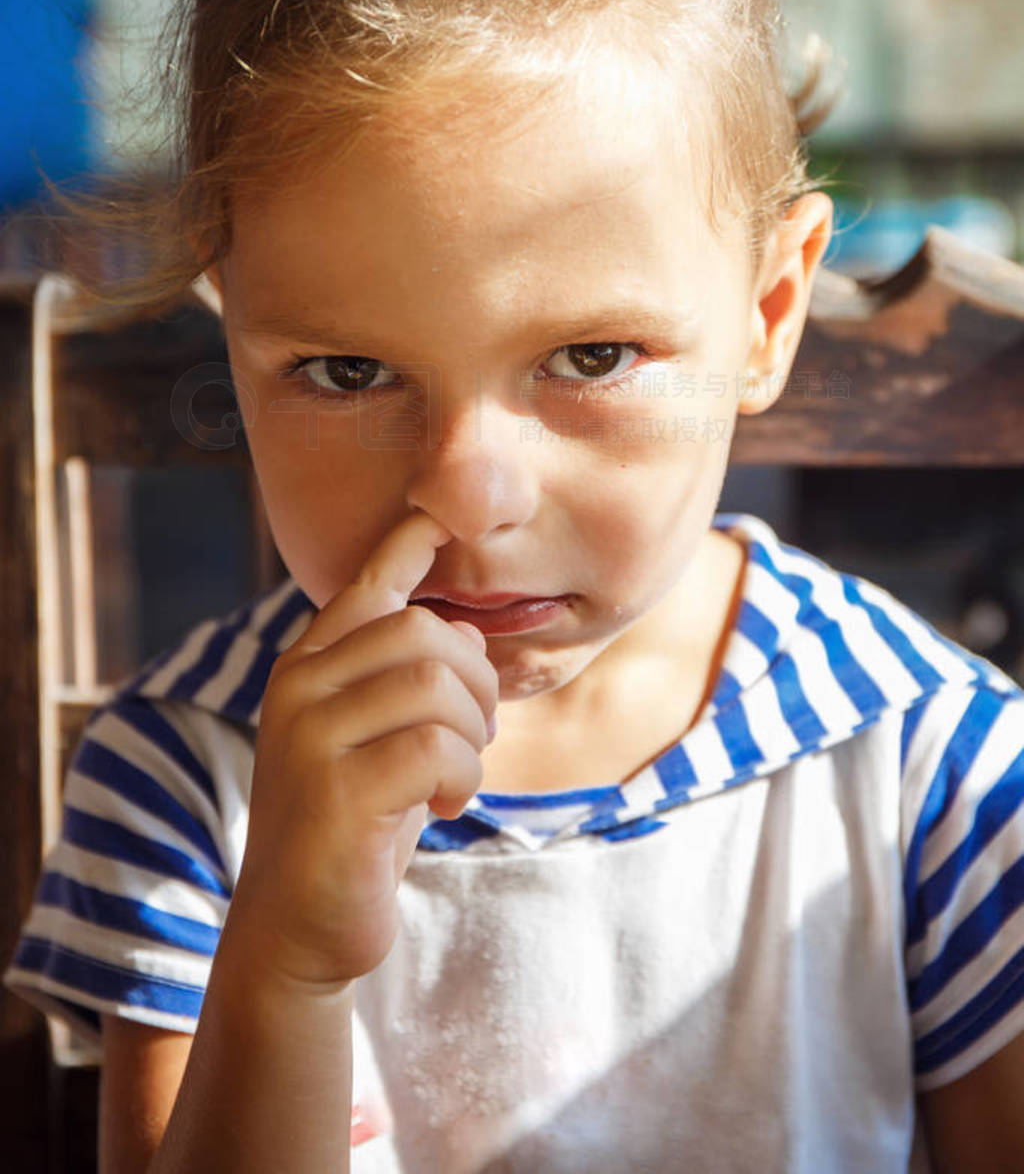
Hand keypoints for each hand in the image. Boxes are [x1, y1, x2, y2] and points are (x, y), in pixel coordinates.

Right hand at [225, 512, 497, 989]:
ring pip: (436, 686)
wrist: (296, 933)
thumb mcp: (376, 744)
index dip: (408, 544)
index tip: (442, 511)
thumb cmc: (351, 830)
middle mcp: (299, 687)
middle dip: (476, 679)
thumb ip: (405, 685)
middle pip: (424, 632)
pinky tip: (442, 808)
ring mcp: (310, 735)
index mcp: (307, 667)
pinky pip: (437, 749)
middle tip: (476, 734)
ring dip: (472, 735)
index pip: (364, 586)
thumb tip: (467, 634)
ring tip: (455, 776)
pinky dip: (462, 778)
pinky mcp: (335, 789)